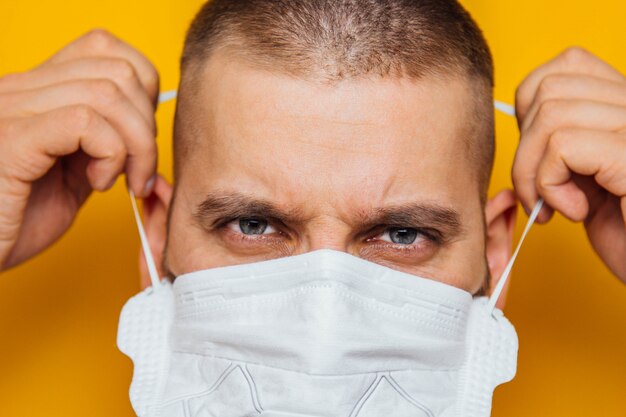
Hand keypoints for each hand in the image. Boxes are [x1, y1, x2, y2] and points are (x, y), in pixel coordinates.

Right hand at [0, 29, 158, 269]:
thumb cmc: (17, 220)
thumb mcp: (72, 175)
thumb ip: (104, 145)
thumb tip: (148, 134)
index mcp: (37, 92)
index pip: (103, 47)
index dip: (142, 87)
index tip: (143, 133)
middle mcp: (21, 89)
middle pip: (117, 70)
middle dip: (147, 124)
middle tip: (138, 169)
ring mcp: (13, 110)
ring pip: (107, 93)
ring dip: (135, 146)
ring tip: (120, 181)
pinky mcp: (12, 140)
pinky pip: (84, 122)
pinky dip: (111, 154)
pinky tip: (97, 183)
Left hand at [513, 47, 625, 282]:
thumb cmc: (625, 232)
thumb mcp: (587, 177)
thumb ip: (565, 140)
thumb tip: (519, 113)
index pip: (568, 63)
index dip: (533, 105)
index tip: (537, 151)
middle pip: (550, 89)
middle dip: (525, 147)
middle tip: (538, 192)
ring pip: (551, 115)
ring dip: (534, 171)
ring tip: (557, 205)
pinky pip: (563, 146)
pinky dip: (550, 184)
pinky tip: (575, 211)